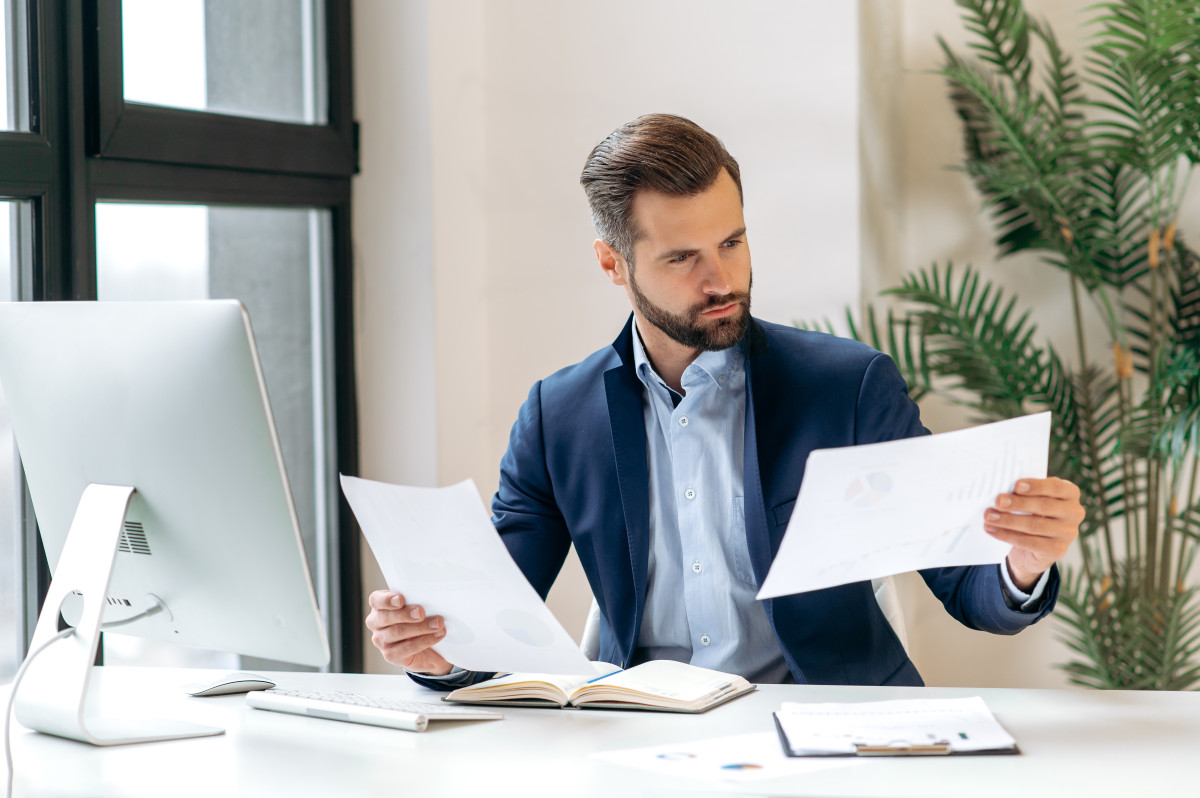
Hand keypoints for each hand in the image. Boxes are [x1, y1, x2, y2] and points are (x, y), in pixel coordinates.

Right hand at [365, 591, 452, 675]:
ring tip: (438, 624)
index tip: (401, 599)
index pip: (376, 600)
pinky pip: (407, 648)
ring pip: (398, 632)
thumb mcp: (416, 607)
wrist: (427, 648)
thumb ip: (417, 601)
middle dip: (406, 614)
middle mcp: (375, 623)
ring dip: (421, 627)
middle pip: (386, 617)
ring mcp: (381, 640)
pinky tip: (437, 634)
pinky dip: (425, 640)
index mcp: (379, 606)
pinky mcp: (390, 655)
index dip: (387, 599)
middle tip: (421, 613)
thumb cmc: (419, 620)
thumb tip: (431, 597)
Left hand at [985, 477, 1083, 591]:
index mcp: (1070, 493)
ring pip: (1035, 525)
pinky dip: (1007, 535)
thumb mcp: (1031, 499)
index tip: (1016, 486)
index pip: (1056, 487)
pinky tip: (992, 530)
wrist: (1033, 545)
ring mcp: (1068, 533)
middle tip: (998, 501)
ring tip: (989, 517)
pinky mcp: (1058, 550)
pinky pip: (1029, 542)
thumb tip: (1001, 493)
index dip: (1036, 486)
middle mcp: (1074, 512)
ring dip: (1008, 521)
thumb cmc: (1031, 512)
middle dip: (1018, 503)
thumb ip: (1023, 493)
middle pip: (1044, 506)